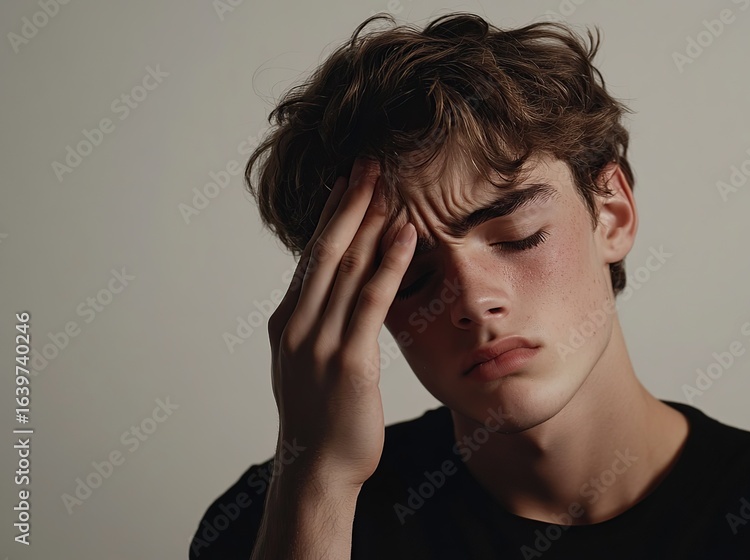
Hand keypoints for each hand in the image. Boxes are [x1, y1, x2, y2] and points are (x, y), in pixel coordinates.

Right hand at [265, 157, 414, 489]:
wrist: (317, 470)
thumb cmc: (321, 420)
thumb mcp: (310, 363)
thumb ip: (321, 325)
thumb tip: (340, 296)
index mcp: (288, 321)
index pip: (313, 255)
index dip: (333, 215)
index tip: (350, 180)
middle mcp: (298, 323)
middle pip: (326, 249)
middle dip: (349, 202)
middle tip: (368, 161)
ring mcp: (319, 341)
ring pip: (346, 267)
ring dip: (369, 220)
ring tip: (388, 182)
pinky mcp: (347, 360)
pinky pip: (370, 301)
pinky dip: (387, 263)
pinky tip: (404, 234)